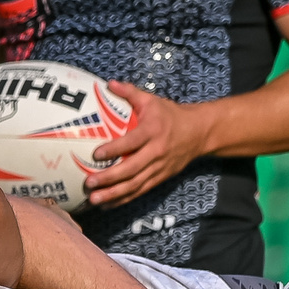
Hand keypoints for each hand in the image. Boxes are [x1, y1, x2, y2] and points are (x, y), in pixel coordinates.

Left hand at [80, 84, 208, 209]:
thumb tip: (108, 83)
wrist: (199, 133)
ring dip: (114, 194)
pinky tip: (106, 204)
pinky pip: (140, 191)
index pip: (132, 141)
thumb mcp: (152, 100)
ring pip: (135, 184)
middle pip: (132, 168)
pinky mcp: (160, 178)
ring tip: (94, 199)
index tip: (96, 154)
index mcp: (153, 131)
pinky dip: (123, 199)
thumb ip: (130, 93)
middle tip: (89, 183)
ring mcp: (159, 168)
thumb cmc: (170, 115)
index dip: (115, 149)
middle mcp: (156, 152)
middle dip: (110, 178)